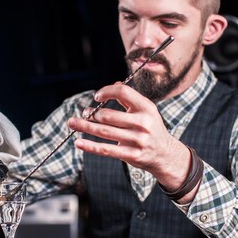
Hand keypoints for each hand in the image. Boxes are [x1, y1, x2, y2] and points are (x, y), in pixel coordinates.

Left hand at [67, 83, 191, 189]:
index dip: (107, 92)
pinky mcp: (131, 154)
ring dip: (85, 126)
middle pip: (109, 115)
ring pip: (104, 131)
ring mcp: (137, 140)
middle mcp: (143, 123)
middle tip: (83, 113)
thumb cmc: (152, 129)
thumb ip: (130, 99)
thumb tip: (115, 83)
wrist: (165, 154)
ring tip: (73, 123)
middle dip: (91, 113)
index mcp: (146, 108)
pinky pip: (106, 149)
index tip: (97, 97)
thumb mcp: (147, 111)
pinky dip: (90, 146)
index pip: (123, 92)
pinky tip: (79, 142)